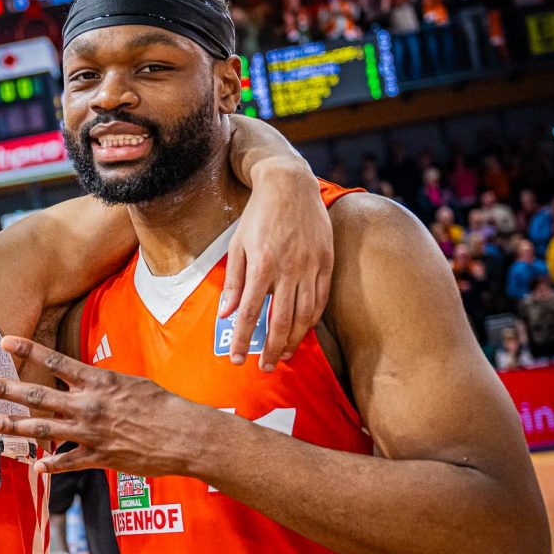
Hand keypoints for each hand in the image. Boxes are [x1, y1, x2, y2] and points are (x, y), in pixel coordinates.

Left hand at [0, 336, 201, 477]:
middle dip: (6, 390)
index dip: (28, 350)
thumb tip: (83, 381)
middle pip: (39, 396)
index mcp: (98, 382)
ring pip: (44, 430)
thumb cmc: (163, 404)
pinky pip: (68, 462)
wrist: (185, 435)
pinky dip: (51, 465)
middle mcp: (89, 405)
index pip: (56, 361)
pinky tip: (34, 466)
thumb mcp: (131, 382)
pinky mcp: (100, 457)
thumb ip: (102, 383)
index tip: (3, 341)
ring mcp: (92, 433)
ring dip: (14, 427)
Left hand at [225, 138, 332, 370]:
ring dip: (294, 341)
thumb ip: (233, 282)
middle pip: (281, 321)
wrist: (291, 185)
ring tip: (283, 356)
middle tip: (264, 368)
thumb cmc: (258, 215)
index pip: (250, 313)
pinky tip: (303, 332)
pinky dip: (312, 321)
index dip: (244, 340)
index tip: (237, 360)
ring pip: (305, 315)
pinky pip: (321, 300)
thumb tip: (226, 314)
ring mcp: (311, 266)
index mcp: (261, 265)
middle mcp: (288, 269)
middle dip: (271, 349)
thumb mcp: (237, 245)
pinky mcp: (326, 262)